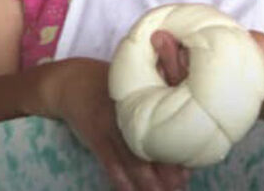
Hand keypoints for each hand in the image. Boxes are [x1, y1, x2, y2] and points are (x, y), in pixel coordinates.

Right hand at [43, 57, 188, 190]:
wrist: (74, 83)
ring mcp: (110, 129)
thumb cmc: (114, 84)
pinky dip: (122, 182)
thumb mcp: (136, 83)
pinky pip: (110, 165)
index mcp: (143, 100)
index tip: (189, 167)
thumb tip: (185, 118)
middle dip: (167, 172)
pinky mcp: (96, 139)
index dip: (177, 151)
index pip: (164, 129)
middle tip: (180, 186)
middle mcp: (128, 115)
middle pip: (151, 148)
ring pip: (132, 161)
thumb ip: (157, 97)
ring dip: (149, 182)